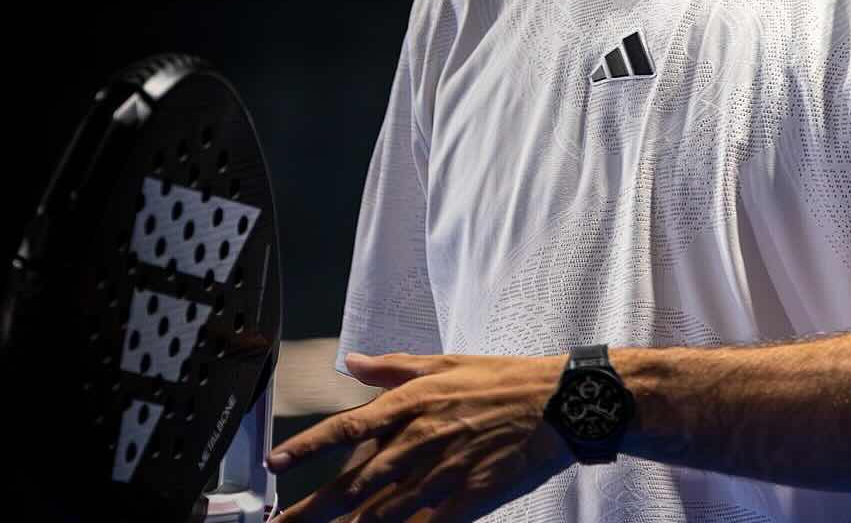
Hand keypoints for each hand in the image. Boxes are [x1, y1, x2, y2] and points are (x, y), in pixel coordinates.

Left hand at [267, 351, 573, 521]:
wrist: (554, 403)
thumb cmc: (500, 380)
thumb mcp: (445, 362)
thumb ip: (393, 367)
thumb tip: (351, 363)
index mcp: (412, 403)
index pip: (347, 428)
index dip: (307, 447)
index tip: (275, 464)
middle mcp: (419, 440)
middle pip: (354, 482)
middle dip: (312, 508)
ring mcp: (441, 473)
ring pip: (380, 512)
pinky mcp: (464, 500)